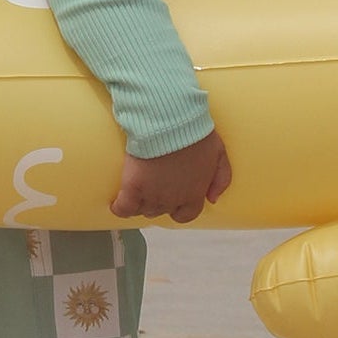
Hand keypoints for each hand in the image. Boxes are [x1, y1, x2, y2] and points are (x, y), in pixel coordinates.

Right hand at [109, 128, 231, 225]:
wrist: (169, 122)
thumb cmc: (195, 134)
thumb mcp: (219, 154)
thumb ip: (221, 179)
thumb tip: (212, 199)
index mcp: (194, 194)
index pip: (186, 215)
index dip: (179, 210)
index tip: (173, 203)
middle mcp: (173, 199)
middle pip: (162, 211)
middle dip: (159, 202)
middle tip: (153, 187)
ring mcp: (152, 195)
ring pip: (143, 210)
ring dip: (140, 203)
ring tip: (136, 192)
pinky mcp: (132, 187)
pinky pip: (123, 208)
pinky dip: (118, 208)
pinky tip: (115, 203)